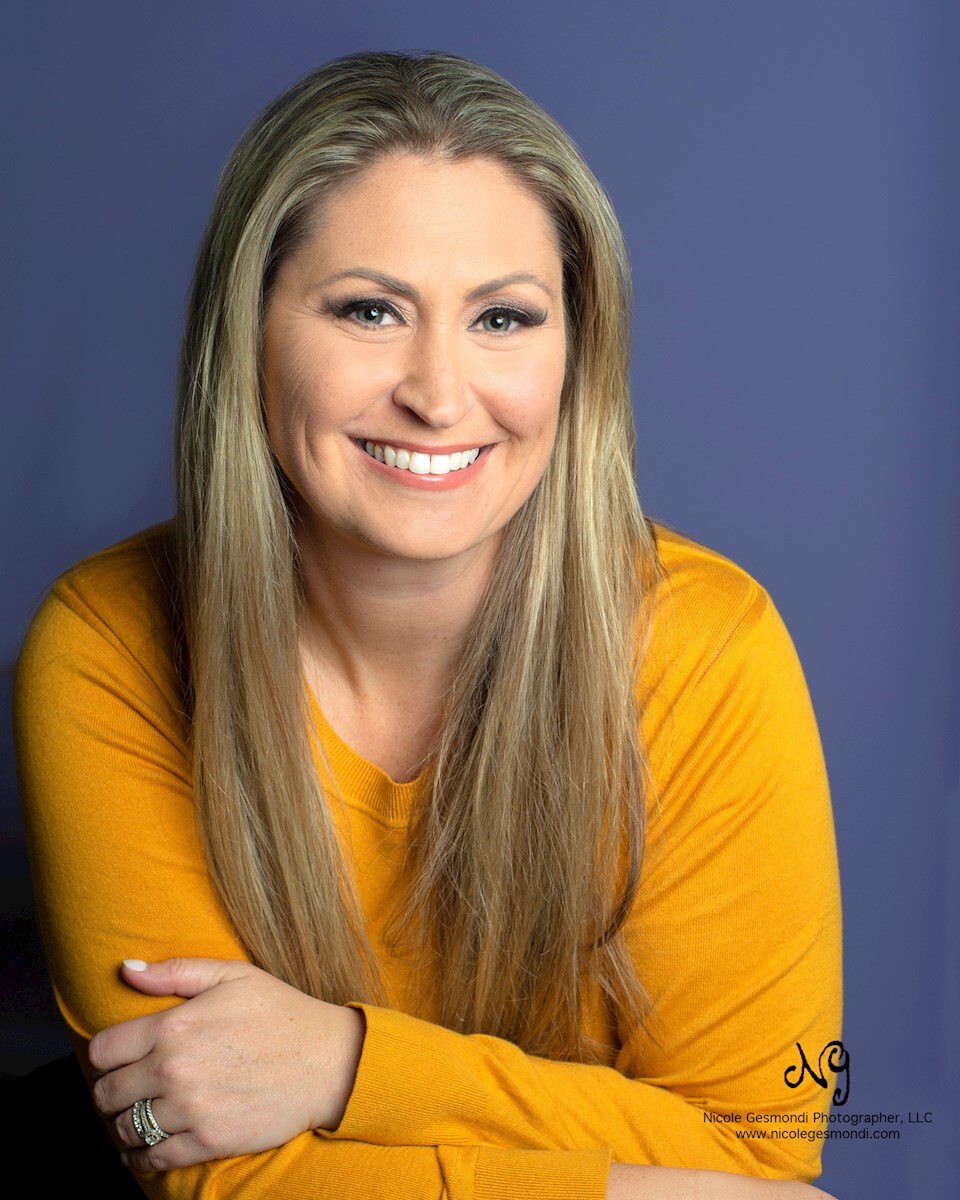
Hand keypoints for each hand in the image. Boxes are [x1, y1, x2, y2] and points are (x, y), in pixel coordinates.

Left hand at [88, 957, 365, 1171]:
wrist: (329, 1061)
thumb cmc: (281, 1012)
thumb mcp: (232, 975)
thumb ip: (175, 971)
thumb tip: (125, 969)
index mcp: (175, 1025)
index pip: (103, 1051)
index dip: (104, 1056)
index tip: (116, 1059)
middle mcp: (174, 1070)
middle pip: (106, 1094)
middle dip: (110, 1092)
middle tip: (126, 1090)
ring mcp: (190, 1109)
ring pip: (125, 1129)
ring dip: (124, 1125)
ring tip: (136, 1117)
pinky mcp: (208, 1142)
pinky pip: (152, 1160)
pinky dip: (140, 1158)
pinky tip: (145, 1149)